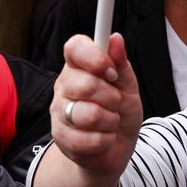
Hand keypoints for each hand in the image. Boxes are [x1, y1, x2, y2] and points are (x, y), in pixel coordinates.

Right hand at [51, 34, 142, 177]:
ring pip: (88, 114)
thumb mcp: (127, 85)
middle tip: (116, 102)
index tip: (112, 71)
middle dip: (111, 97)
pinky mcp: (60, 138)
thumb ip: (120, 62)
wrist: (115, 147)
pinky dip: (105, 140)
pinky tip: (104, 138)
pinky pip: (87, 139)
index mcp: (78, 66)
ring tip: (111, 122)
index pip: (74, 48)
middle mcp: (64, 86)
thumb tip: (116, 39)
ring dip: (110, 121)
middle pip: (84, 84)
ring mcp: (59, 112)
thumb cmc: (120, 111)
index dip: (94, 57)